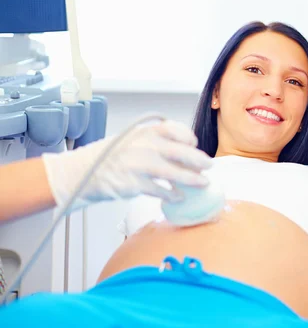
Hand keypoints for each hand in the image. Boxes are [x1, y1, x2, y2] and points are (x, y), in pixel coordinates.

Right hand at [43, 119, 211, 210]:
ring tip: (203, 183)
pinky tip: (179, 197)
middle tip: (209, 166)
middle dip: (198, 160)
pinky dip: (172, 195)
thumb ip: (153, 142)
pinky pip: (160, 191)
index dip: (188, 137)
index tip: (194, 144)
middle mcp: (143, 145)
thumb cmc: (108, 157)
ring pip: (174, 173)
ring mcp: (138, 165)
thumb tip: (182, 151)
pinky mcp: (133, 184)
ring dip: (192, 179)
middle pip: (181, 151)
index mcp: (142, 131)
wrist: (79, 173)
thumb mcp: (130, 140)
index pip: (174, 129)